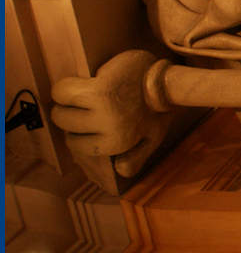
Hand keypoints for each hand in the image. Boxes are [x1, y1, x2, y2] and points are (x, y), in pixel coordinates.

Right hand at [51, 50, 171, 177]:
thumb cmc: (157, 109)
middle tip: (83, 102)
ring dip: (64, 101)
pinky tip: (81, 81)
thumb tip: (120, 171)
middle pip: (64, 125)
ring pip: (60, 109)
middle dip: (68, 113)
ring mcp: (103, 110)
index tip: (86, 118)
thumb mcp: (152, 138)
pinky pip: (63, 90)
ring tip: (79, 93)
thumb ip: (137, 157)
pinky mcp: (99, 89)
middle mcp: (109, 130)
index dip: (76, 129)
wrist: (167, 82)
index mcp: (118, 143)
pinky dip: (65, 86)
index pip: (75, 143)